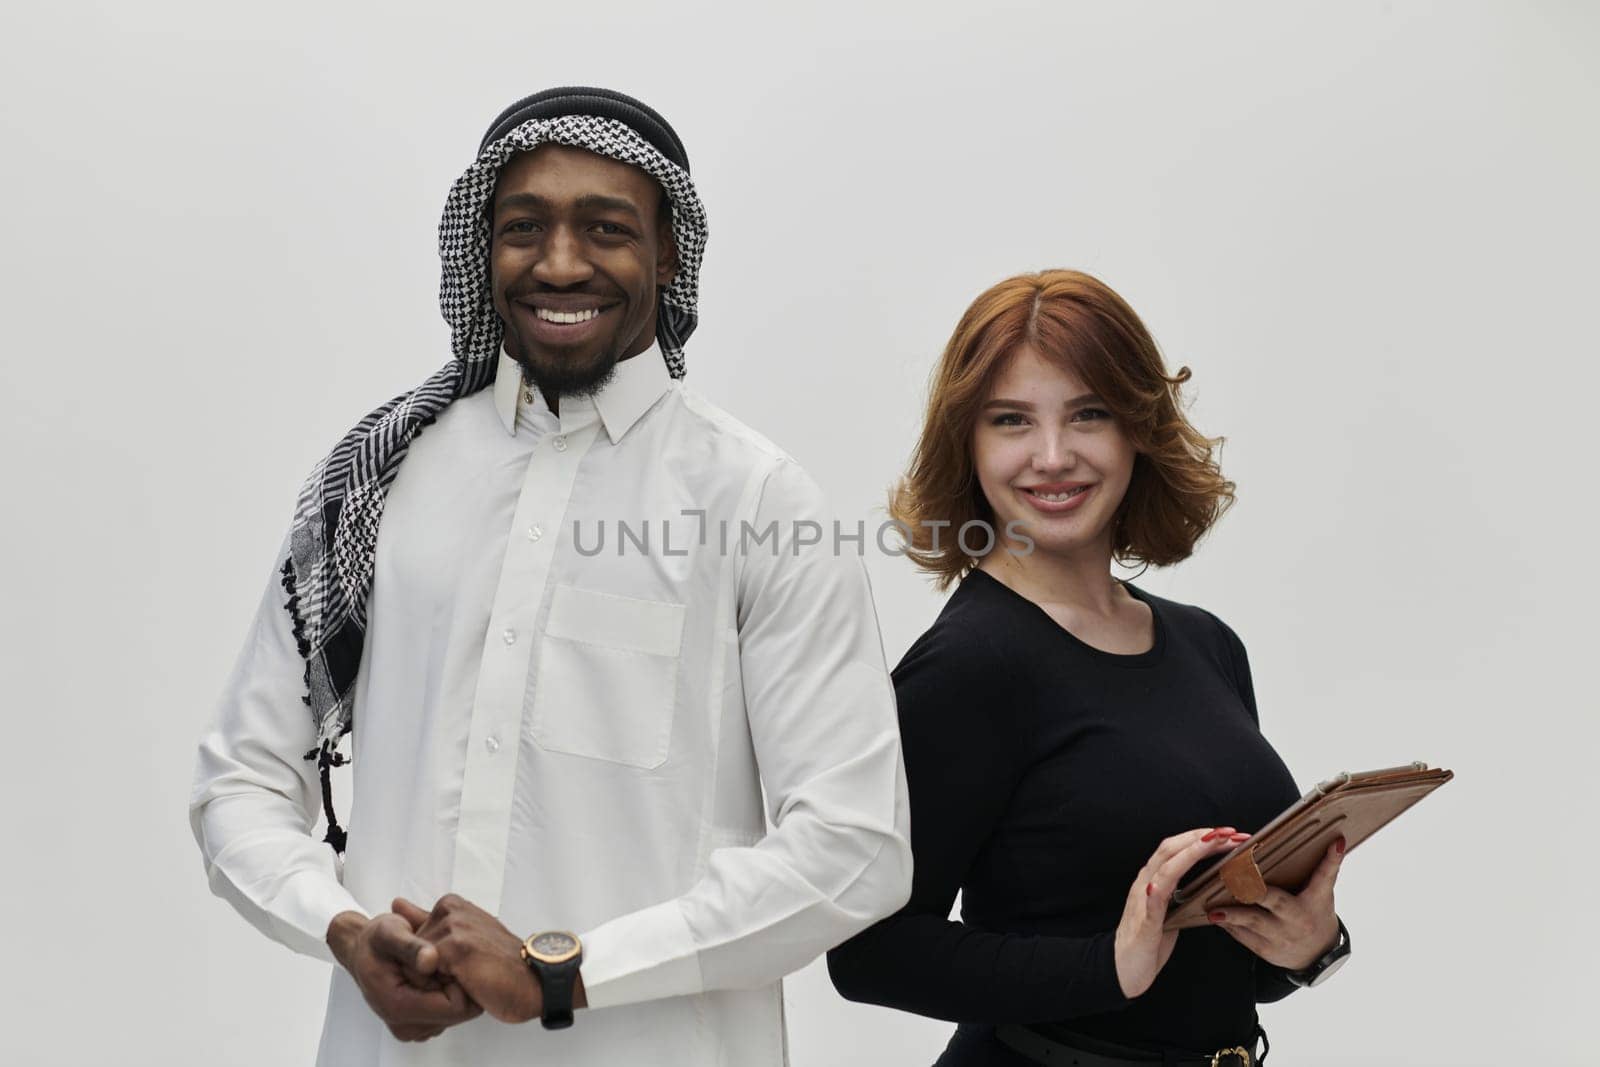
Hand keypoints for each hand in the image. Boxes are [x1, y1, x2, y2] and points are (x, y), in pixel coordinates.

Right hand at [326, 910, 482, 1041]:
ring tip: (433, 966)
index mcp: (398, 1008)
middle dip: (455, 983)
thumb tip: (430, 961)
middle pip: (459, 1012)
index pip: (456, 1007)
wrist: (363, 951)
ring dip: (450, 987)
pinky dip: (446, 992)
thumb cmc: (375, 941)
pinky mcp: (419, 1026)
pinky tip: (432, 975)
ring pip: (457, 1013)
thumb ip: (411, 947)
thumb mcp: (390, 932)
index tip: (449, 957)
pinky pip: (448, 1013)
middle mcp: (405, 1027)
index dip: (459, 980)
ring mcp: (413, 1029)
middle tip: (439, 959)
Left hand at [395, 895, 586, 1023]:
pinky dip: (440, 988)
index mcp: (450, 904)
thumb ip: (425, 920)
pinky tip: (467, 985)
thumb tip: (396, 903)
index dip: (429, 964)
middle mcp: (450, 909)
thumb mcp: (461, 937)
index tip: (461, 966)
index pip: (412, 941)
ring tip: (468, 979)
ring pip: (415, 965)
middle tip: (466, 975)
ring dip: (435, 983)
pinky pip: (425, 974)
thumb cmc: (500, 964)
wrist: (535, 981)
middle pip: (410, 953)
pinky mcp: (456, 947)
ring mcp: (453, 926)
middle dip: (428, 973)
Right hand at [1114, 826, 1251, 998]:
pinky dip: (1160, 888)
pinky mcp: (1145, 924)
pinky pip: (1153, 903)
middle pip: (1171, 849)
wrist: (1123, 969)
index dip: (1201, 836)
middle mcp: (1146, 884)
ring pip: (1164, 868)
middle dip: (1202, 837)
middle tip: (1231, 832)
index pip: (1177, 848)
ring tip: (1213, 842)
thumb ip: (1181, 892)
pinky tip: (1167, 881)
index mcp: (1154, 880)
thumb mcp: (1169, 910)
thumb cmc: (1149, 940)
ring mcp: (1144, 902)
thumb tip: (1208, 881)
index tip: (1229, 833)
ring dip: (1190, 853)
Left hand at [1209, 836, 1344, 970]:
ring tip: (1214, 907)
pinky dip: (1229, 925)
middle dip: (1254, 890)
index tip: (1331, 844)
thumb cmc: (1316, 915)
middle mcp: (1297, 919)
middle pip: (1275, 901)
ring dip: (1232, 913)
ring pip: (1253, 922)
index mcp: (1315, 901)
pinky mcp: (1266, 949)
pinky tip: (1216, 915)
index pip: (1323, 877)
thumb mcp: (1323, 892)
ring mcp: (1281, 936)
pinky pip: (1243, 936)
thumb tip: (1336, 840)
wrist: (1318, 955)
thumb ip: (1326, 868)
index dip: (1329, 860)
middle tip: (1234, 879)